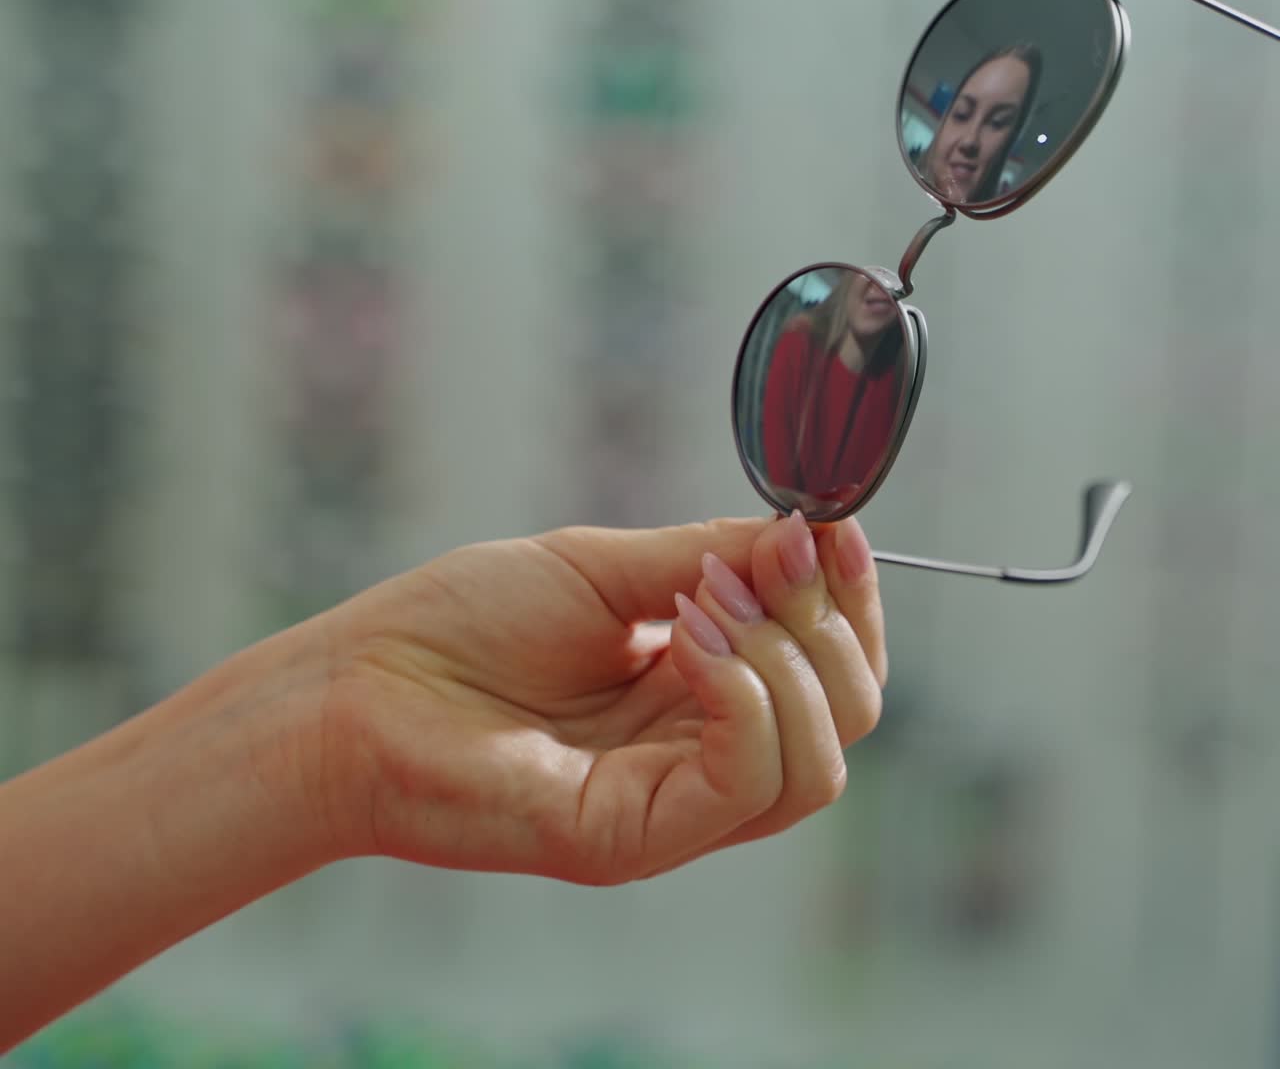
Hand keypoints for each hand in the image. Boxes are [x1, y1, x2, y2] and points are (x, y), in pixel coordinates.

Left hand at [313, 511, 886, 883]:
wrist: (357, 686)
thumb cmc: (463, 624)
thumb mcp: (603, 567)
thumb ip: (709, 556)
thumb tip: (811, 533)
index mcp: (702, 689)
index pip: (833, 667)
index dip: (853, 599)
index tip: (833, 529)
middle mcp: (702, 752)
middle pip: (849, 715)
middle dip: (828, 623)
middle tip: (762, 562)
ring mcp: (674, 804)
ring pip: (818, 763)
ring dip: (788, 661)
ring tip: (700, 605)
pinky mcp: (634, 836)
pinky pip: (746, 784)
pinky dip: (746, 700)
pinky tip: (690, 643)